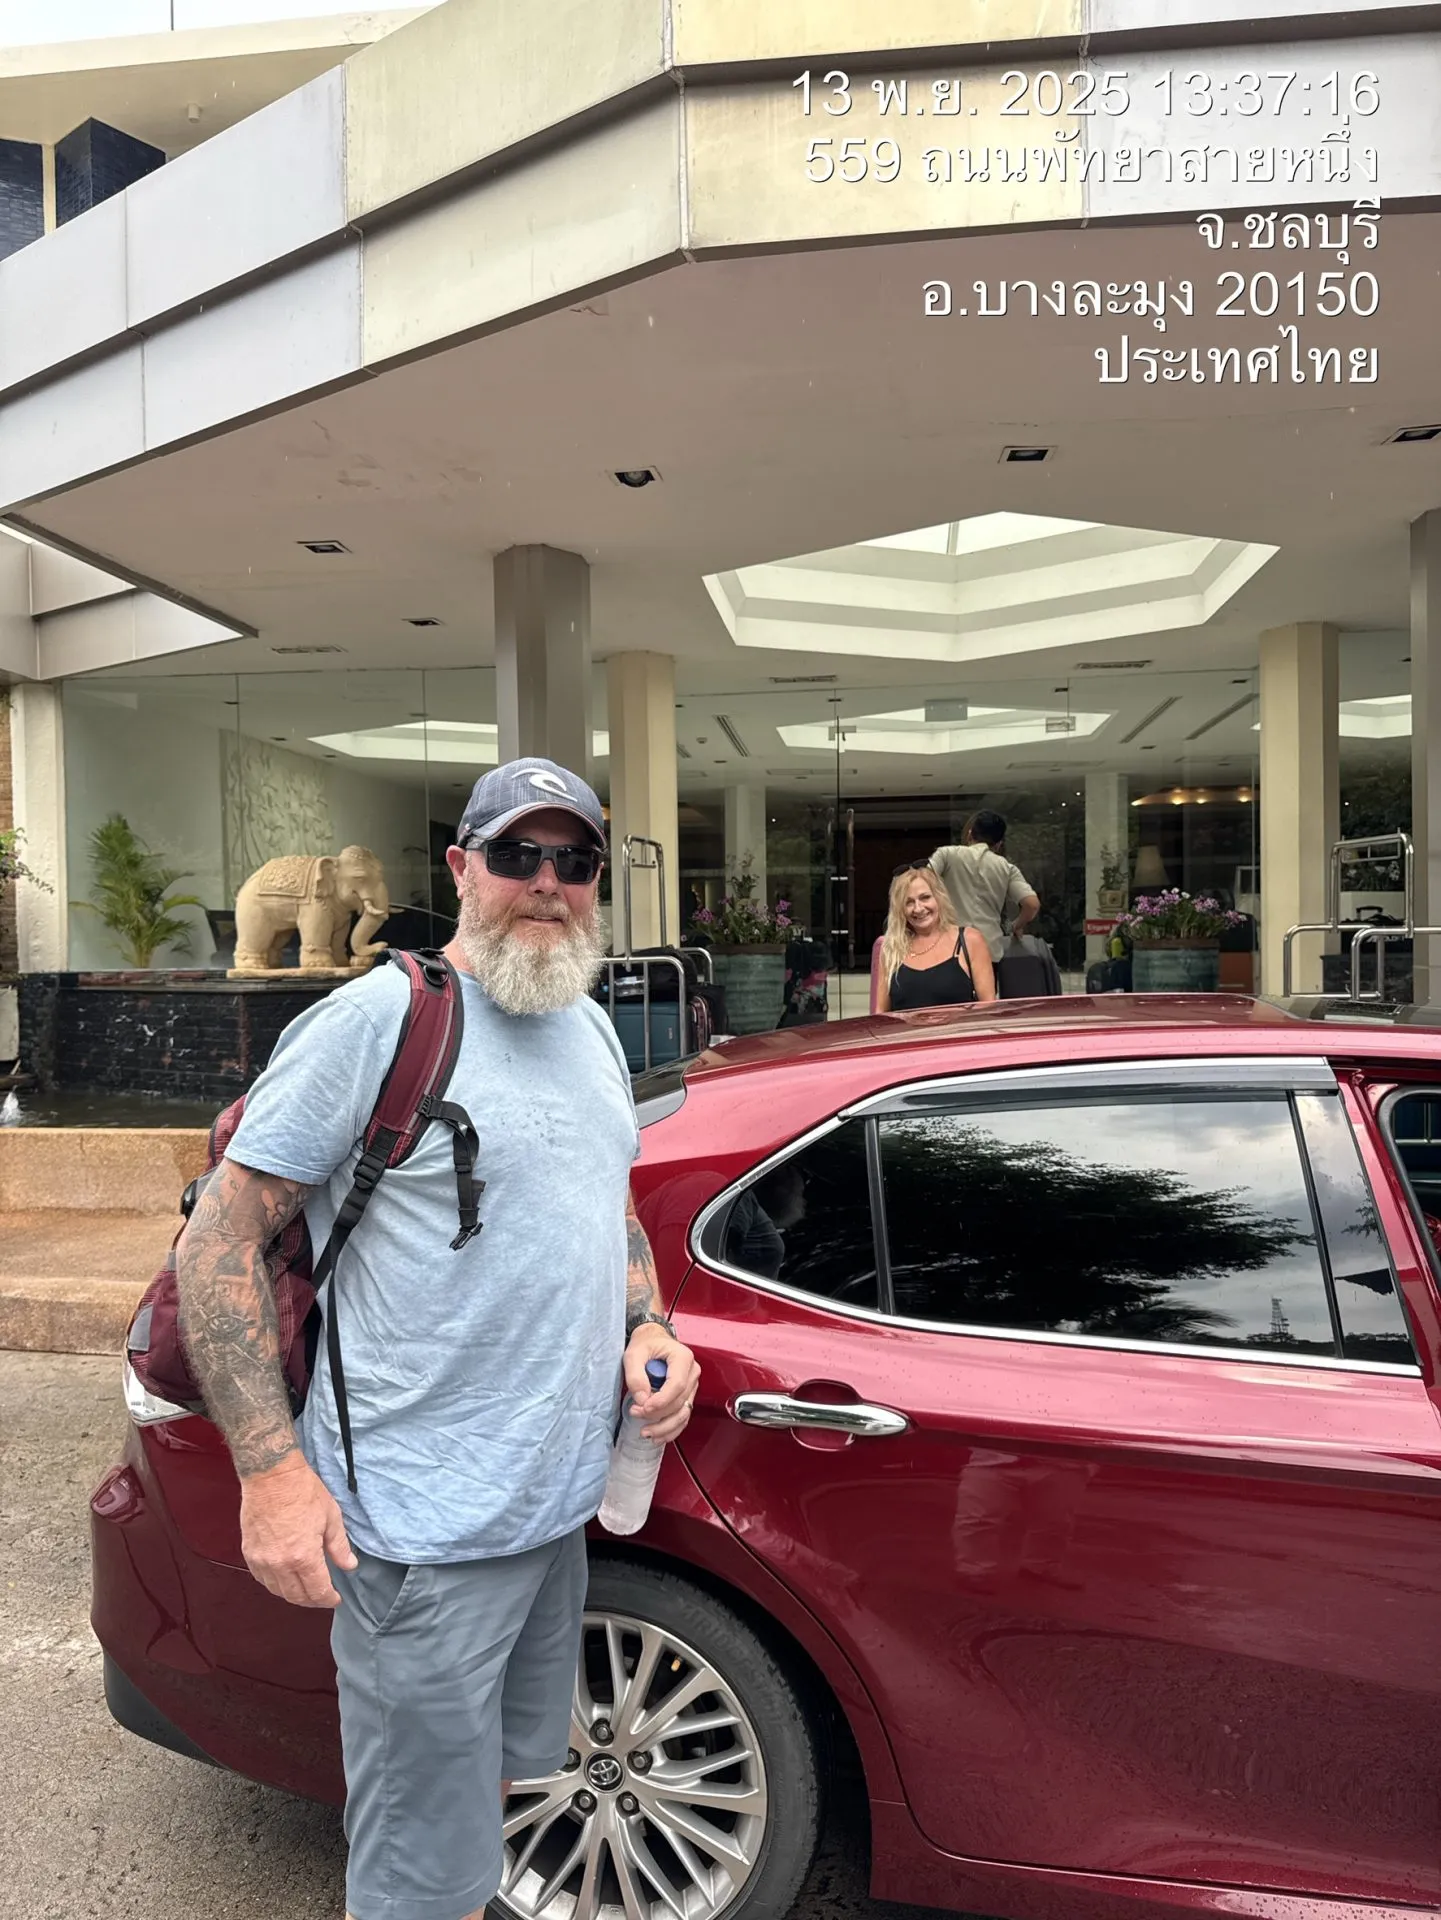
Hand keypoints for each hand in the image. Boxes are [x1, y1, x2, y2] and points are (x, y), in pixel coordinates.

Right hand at [238, 1452, 356, 1608]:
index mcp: (304, 1557)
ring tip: (305, 1590)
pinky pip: (262, 1579)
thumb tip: (350, 1566)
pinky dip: (274, 1584)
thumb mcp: (331, 1517)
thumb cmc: (303, 1491)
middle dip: (312, 1601)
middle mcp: (280, 1564)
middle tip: (322, 1597)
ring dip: (293, 1595)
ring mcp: (262, 1560)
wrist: (272, 1476)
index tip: (335, 1599)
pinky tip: (284, 1579)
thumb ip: (340, 1547)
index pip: (317, 1592)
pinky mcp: (249, 1553)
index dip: (328, 1599)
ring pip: (277, 1591)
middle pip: (296, 1597)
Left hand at [623, 1325, 699, 1443]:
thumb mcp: (633, 1354)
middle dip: (657, 1414)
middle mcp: (692, 1372)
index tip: (643, 1407)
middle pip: (679, 1402)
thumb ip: (635, 1376)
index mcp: (683, 1358)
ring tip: (645, 1432)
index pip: (677, 1385)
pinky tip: (657, 1436)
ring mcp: (692, 1386)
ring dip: (665, 1427)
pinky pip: (683, 1417)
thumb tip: (642, 1399)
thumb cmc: (646, 1343)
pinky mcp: (687, 1396)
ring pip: (684, 1414)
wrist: (653, 1339)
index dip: (660, 1400)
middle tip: (636, 1413)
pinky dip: (671, 1430)